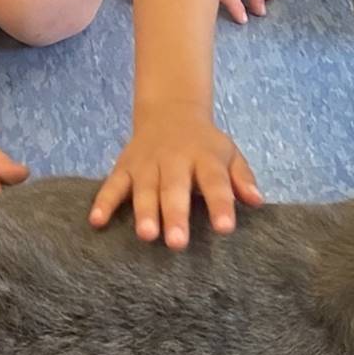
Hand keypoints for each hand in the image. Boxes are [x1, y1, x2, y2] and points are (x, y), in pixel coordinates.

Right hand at [89, 110, 262, 247]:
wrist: (171, 111)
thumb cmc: (204, 144)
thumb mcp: (229, 153)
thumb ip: (241, 177)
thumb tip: (257, 201)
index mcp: (204, 157)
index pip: (215, 181)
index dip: (220, 204)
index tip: (225, 228)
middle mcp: (174, 160)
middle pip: (174, 188)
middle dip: (175, 215)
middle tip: (177, 243)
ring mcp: (146, 164)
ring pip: (144, 189)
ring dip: (144, 212)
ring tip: (146, 235)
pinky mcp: (124, 167)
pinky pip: (112, 185)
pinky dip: (103, 202)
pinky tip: (96, 222)